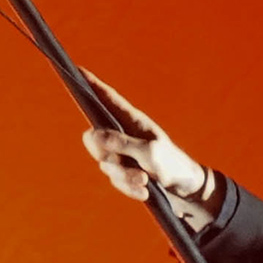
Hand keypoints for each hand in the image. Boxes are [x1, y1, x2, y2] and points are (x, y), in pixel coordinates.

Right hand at [74, 72, 211, 211]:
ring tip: (145, 181)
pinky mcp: (125, 173)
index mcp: (132, 121)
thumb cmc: (172, 164)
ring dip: (125, 177)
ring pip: (105, 165)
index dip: (91, 85)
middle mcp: (124, 135)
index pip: (107, 98)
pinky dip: (130, 189)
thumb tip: (92, 134)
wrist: (186, 190)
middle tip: (120, 162)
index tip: (76, 70)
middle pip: (94, 138)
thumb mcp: (149, 152)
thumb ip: (121, 143)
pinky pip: (115, 181)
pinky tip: (145, 192)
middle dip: (106, 155)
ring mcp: (123, 155)